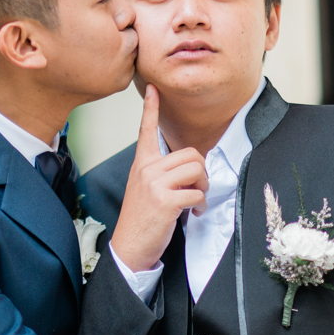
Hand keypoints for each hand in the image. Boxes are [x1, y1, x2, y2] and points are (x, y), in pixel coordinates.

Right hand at [109, 85, 207, 271]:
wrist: (129, 246)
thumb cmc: (141, 219)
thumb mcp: (145, 188)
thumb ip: (161, 173)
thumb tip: (190, 166)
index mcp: (142, 164)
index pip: (146, 130)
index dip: (151, 108)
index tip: (152, 88)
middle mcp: (147, 169)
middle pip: (191, 153)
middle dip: (202, 172)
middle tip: (197, 189)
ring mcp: (155, 184)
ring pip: (196, 169)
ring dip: (203, 186)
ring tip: (194, 200)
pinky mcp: (165, 200)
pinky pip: (196, 192)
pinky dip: (200, 204)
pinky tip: (192, 213)